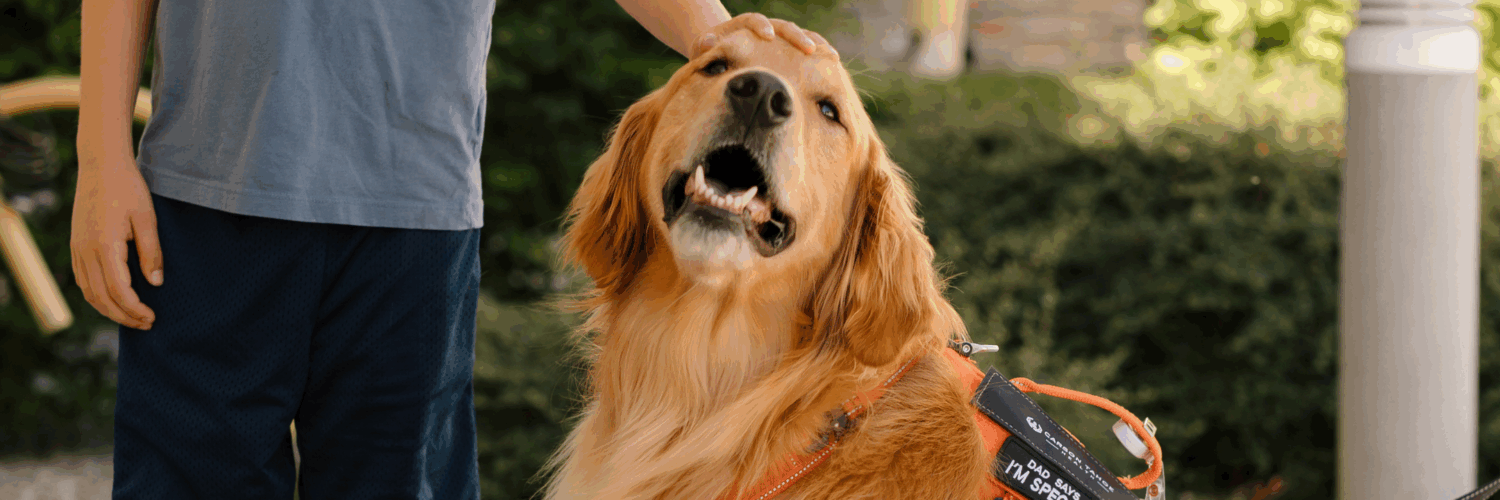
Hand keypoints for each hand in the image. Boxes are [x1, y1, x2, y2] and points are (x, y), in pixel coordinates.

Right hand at [71, 153, 160, 329]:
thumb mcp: (147, 218)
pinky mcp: (76, 244)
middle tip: (147, 323)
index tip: (152, 318)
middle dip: (123, 315)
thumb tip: (156, 283)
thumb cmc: (128, 188)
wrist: (101, 164)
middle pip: (101, 296)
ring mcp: (78, 247)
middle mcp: (85, 250)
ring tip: (132, 317)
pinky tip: (112, 300)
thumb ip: (151, 251)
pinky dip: (96, 295)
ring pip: (88, 291)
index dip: (134, 309)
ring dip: (108, 309)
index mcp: (104, 245)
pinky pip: (82, 279)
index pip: (118, 290)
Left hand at [689, 13, 836, 59]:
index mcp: (745, 25)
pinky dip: (820, 52)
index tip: (767, 35)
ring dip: (816, 44)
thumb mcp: (704, 47)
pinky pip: (807, 47)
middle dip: (797, 37)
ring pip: (801, 35)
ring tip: (832, 57)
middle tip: (808, 48)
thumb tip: (708, 42)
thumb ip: (705, 44)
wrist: (723, 49)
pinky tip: (833, 62)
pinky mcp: (788, 48)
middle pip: (784, 27)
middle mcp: (767, 27)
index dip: (761, 26)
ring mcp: (780, 37)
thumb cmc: (712, 50)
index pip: (754, 20)